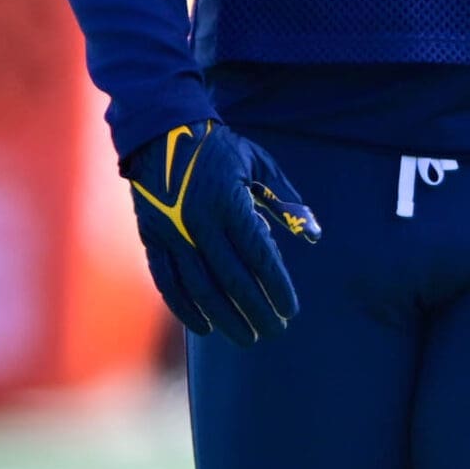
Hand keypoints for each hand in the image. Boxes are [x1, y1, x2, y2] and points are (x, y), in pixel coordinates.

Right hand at [123, 120, 320, 345]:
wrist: (162, 132)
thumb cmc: (220, 150)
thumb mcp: (259, 164)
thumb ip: (287, 201)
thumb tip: (316, 236)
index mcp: (230, 201)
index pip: (259, 256)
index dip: (277, 286)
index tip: (291, 309)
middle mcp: (200, 221)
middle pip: (233, 279)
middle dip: (257, 310)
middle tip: (274, 330)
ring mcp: (173, 232)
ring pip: (201, 287)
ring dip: (226, 318)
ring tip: (247, 336)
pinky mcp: (153, 238)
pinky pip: (168, 283)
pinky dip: (186, 309)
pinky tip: (205, 327)